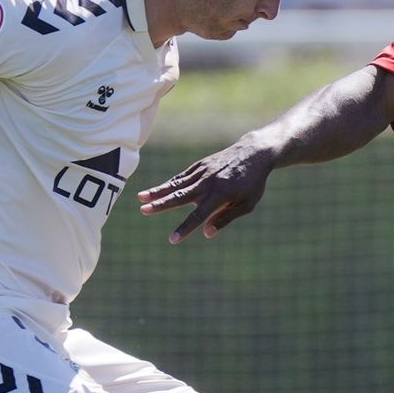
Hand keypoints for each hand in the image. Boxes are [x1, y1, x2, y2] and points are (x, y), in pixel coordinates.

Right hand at [139, 139, 274, 241]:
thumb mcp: (246, 204)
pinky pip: (182, 177)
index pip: (199, 215)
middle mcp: (208, 182)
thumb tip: (206, 233)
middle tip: (143, 210)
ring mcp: (202, 172)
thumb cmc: (252, 183)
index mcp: (221, 194)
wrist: (253, 153)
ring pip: (176, 184)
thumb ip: (225, 218)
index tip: (172, 239)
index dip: (185, 228)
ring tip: (140, 198)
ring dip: (157, 191)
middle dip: (161, 204)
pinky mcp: (200, 165)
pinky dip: (169, 184)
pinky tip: (156, 191)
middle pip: (180, 196)